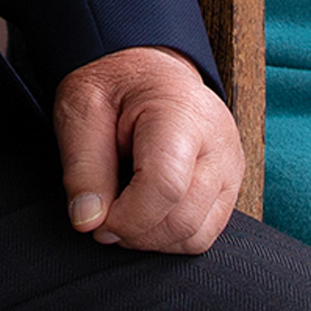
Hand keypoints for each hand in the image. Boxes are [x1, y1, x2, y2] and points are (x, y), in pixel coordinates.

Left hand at [54, 45, 242, 254]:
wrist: (145, 71)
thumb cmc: (113, 86)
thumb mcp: (80, 110)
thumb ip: (83, 167)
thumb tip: (89, 221)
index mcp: (182, 112)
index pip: (165, 187)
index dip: (127, 218)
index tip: (96, 220)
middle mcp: (218, 142)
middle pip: (184, 219)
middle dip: (136, 233)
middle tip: (103, 218)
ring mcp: (230, 167)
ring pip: (197, 236)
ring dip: (153, 239)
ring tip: (123, 213)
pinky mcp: (229, 186)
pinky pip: (205, 233)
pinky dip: (171, 237)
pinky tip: (146, 214)